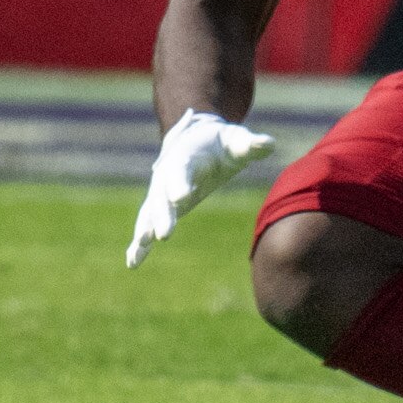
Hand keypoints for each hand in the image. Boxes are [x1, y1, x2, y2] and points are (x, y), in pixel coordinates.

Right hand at [127, 110, 276, 267]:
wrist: (197, 139)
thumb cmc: (222, 141)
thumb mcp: (237, 139)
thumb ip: (251, 143)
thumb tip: (268, 144)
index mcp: (185, 156)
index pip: (180, 171)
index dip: (180, 183)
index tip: (182, 198)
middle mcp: (168, 175)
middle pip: (161, 196)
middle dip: (162, 216)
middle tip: (164, 235)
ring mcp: (162, 192)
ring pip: (150, 213)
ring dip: (145, 230)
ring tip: (141, 248)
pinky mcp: (162, 207)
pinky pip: (147, 225)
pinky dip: (140, 244)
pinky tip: (134, 263)